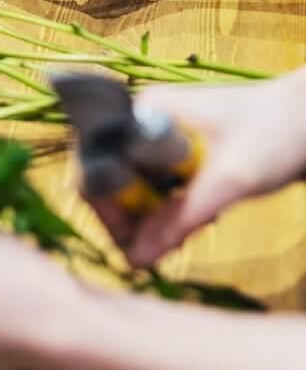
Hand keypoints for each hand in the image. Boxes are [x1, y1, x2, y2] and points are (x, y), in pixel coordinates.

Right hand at [92, 69, 305, 267]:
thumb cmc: (275, 132)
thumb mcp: (229, 179)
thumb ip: (181, 217)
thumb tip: (135, 259)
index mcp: (143, 111)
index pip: (93, 162)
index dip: (103, 206)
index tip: (127, 243)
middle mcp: (141, 120)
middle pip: (107, 179)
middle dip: (129, 219)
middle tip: (161, 247)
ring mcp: (158, 137)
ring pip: (131, 188)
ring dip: (151, 219)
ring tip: (187, 233)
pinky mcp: (175, 153)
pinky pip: (154, 189)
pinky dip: (169, 212)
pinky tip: (198, 220)